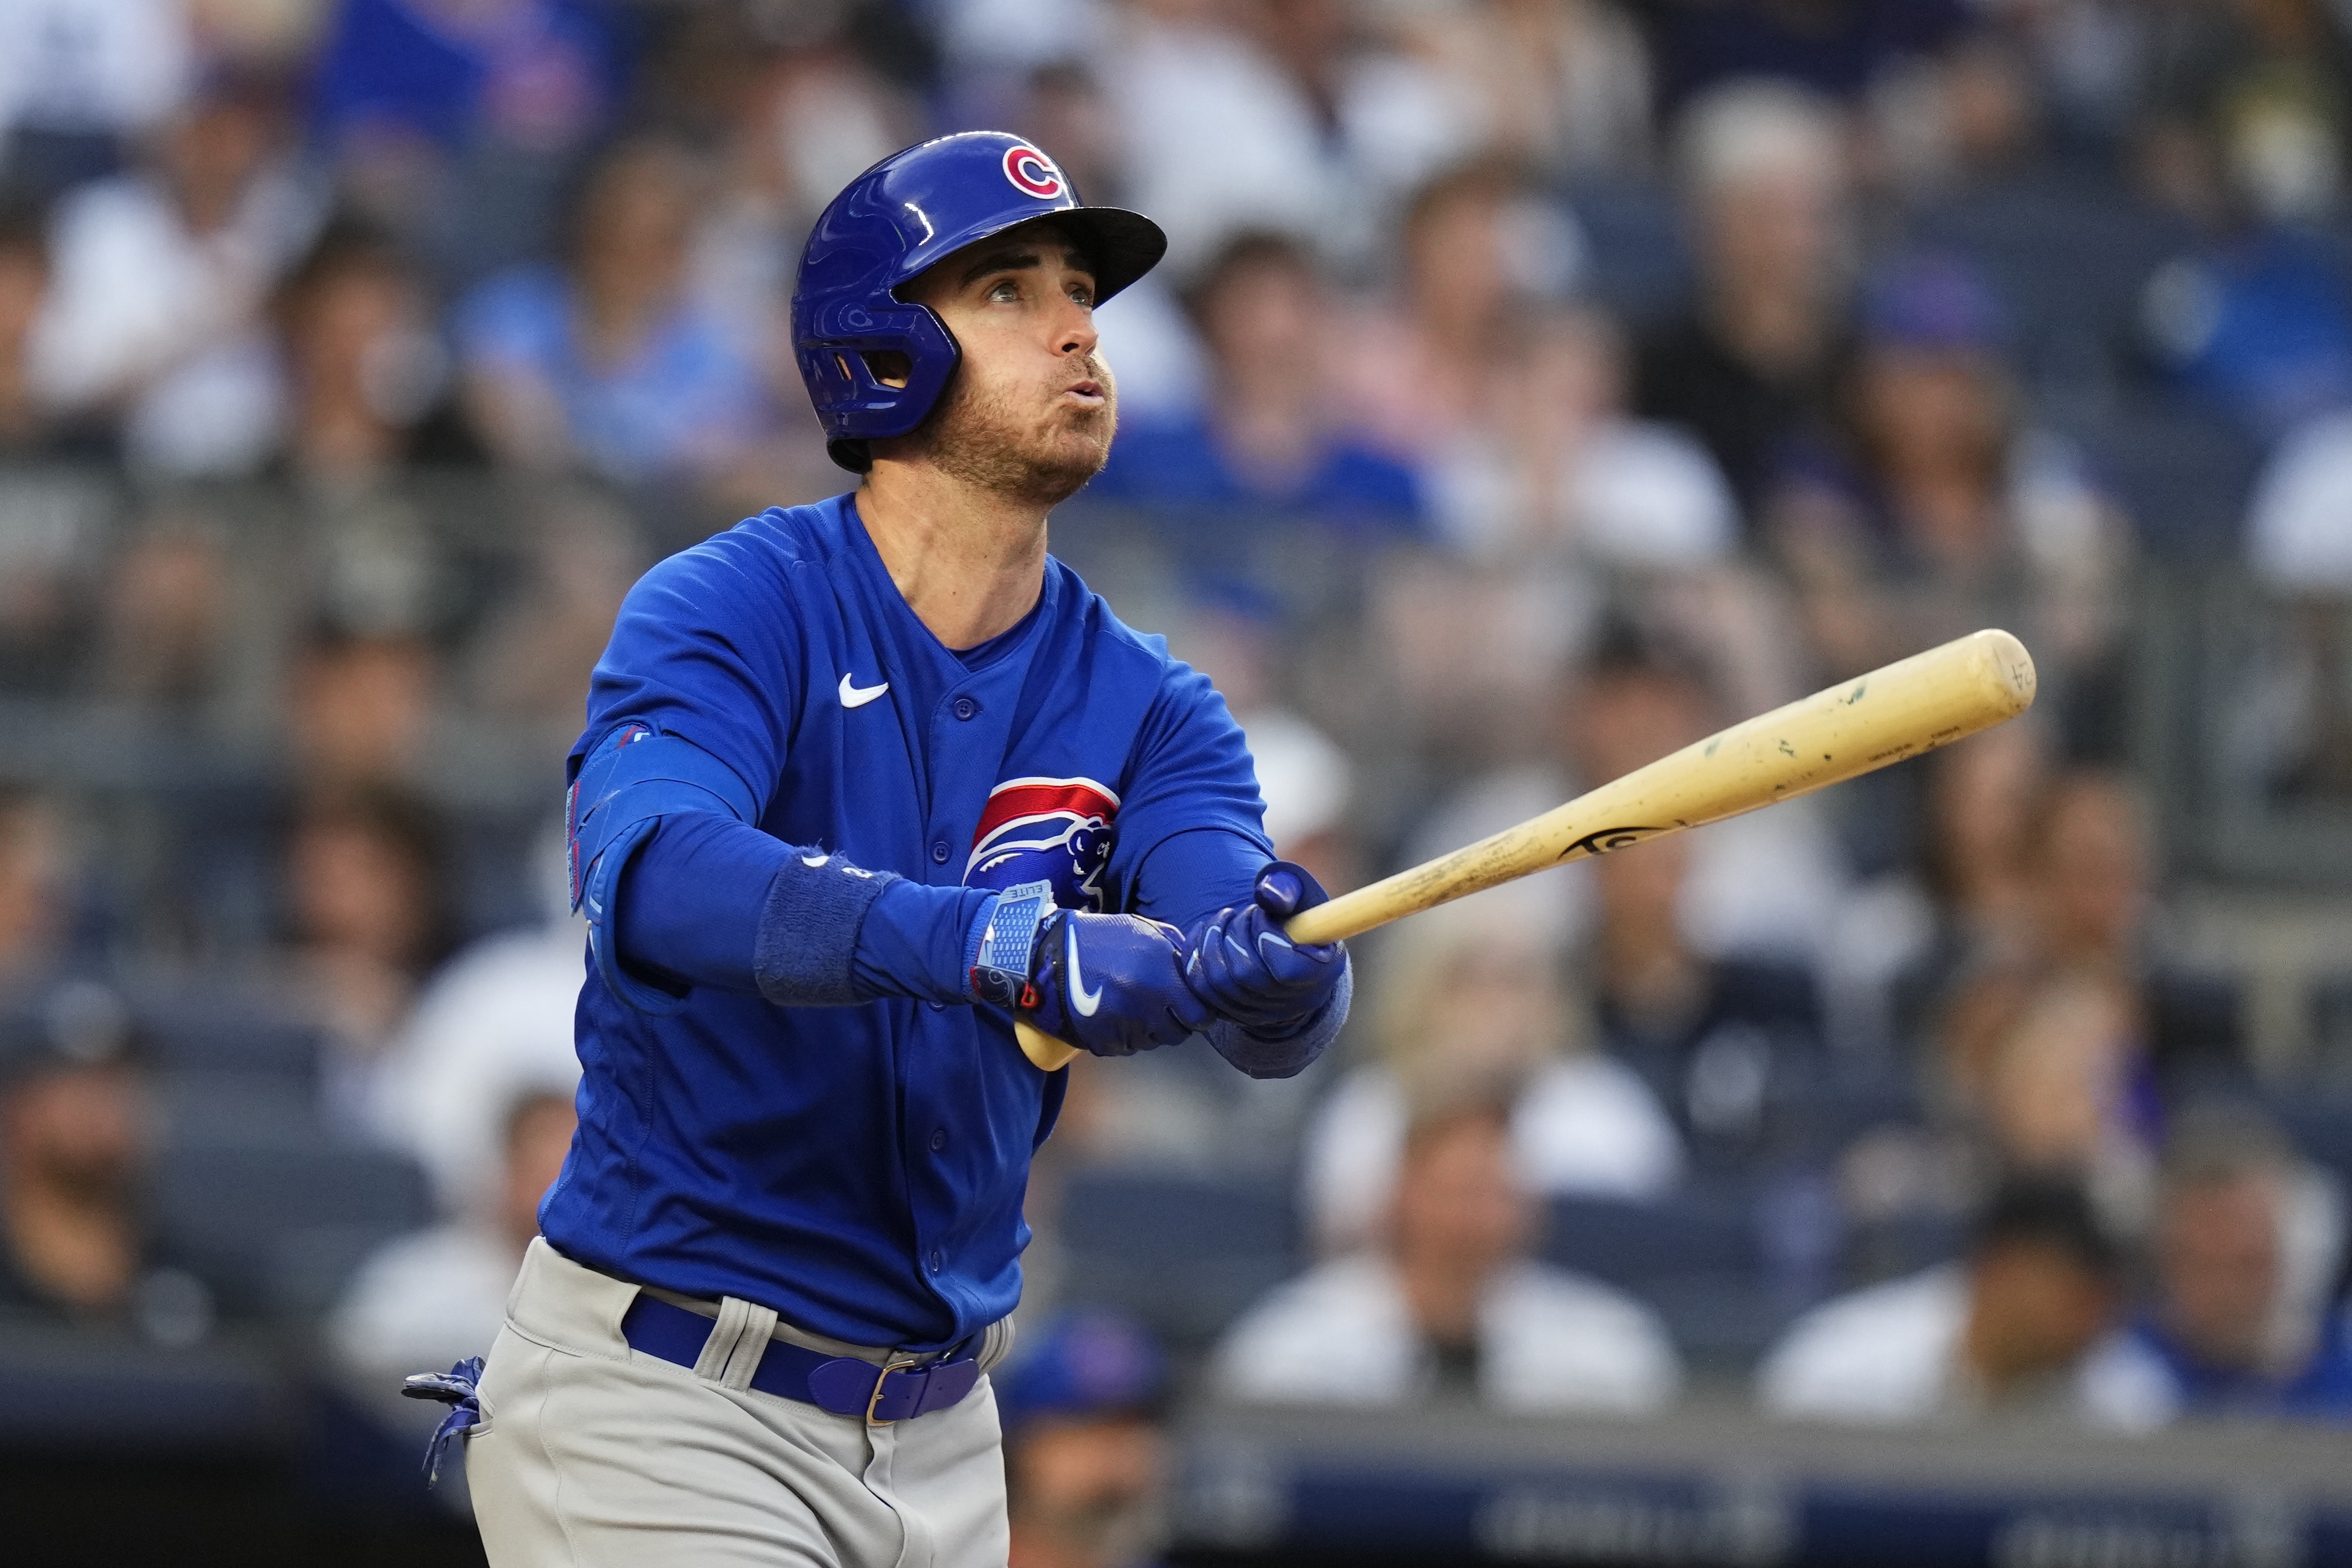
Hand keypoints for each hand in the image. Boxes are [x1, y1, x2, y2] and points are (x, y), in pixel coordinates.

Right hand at [968, 882, 1211, 1057]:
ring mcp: (1125, 1030)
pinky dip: (1125, 1035)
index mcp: (1163, 981)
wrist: (1048, 957)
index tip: (1188, 1003)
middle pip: (1179, 1034)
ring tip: (1131, 1004)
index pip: (1200, 1016)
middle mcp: (1148, 1009)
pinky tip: (1113, 1013)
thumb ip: (1175, 950)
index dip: (1197, 1010)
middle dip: (1174, 1020)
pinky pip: (1127, 1047)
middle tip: (1159, 1003)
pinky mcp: (1104, 1044)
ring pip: (1153, 1041)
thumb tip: (1194, 969)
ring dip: (1149, 1028)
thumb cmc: (1100, 938)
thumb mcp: (1144, 930)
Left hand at [1183, 861, 1346, 1036]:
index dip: (1265, 936)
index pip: (1286, 969)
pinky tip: (1206, 935)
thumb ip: (1286, 887)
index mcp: (1321, 973)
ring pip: (1217, 984)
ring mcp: (1262, 1014)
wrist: (1284, 944)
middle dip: (1234, 934)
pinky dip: (1195, 958)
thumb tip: (1266, 894)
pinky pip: (1200, 990)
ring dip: (1211, 943)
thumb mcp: (1300, 892)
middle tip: (1240, 914)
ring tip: (1225, 922)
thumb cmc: (1295, 913)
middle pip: (1244, 974)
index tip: (1262, 915)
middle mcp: (1294, 1003)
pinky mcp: (1234, 1014)